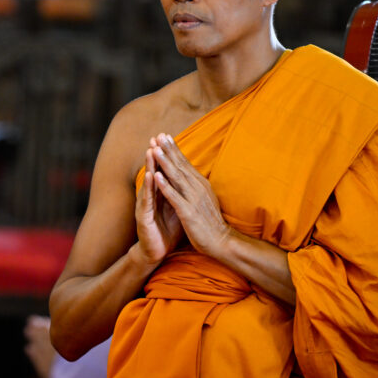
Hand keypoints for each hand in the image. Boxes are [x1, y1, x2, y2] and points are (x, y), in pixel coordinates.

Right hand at [133, 140, 183, 266]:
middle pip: (154, 172)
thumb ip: (180, 193)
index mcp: (161, 194)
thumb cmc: (168, 230)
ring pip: (148, 183)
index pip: (163, 171)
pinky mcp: (143, 217)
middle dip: (155, 155)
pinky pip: (147, 200)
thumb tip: (190, 179)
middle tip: (156, 137)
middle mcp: (151, 197)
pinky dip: (149, 187)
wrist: (157, 251)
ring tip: (151, 150)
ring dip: (150, 166)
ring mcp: (145, 206)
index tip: (168, 138)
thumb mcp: (178, 208)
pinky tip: (151, 176)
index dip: (165, 156)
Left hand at [149, 133, 230, 258]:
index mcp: (201, 184)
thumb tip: (189, 173)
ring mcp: (194, 200)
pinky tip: (156, 176)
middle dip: (168, 150)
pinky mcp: (189, 213)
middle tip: (158, 136)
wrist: (222, 242)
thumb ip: (196, 185)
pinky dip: (165, 186)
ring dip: (165, 163)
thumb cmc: (210, 221)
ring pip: (177, 177)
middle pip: (180, 166)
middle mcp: (198, 188)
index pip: (185, 163)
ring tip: (155, 150)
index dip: (174, 149)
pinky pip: (175, 197)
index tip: (165, 136)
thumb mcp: (204, 198)